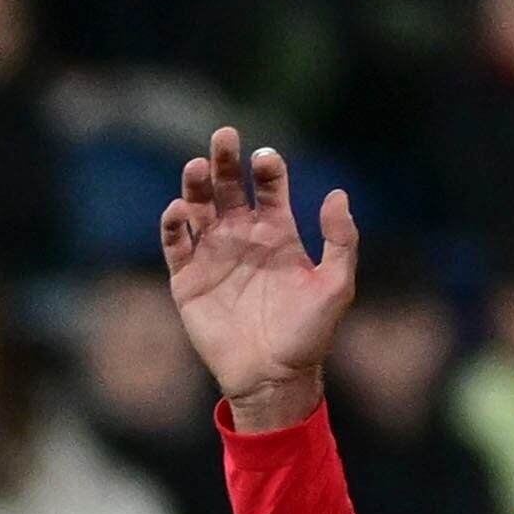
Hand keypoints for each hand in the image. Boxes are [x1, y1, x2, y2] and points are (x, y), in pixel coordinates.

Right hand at [160, 127, 354, 434]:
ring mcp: (213, 258)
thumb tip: (337, 194)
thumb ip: (341, 239)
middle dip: (225, 161)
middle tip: (223, 137)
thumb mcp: (337, 284)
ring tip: (196, 167)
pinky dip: (172, 225)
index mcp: (278, 234)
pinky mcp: (187, 282)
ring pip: (198, 209)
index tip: (264, 159)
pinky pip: (175, 245)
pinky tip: (178, 210)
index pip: (268, 187)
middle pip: (228, 188)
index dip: (266, 167)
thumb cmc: (309, 334)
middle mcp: (243, 239)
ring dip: (195, 186)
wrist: (273, 377)